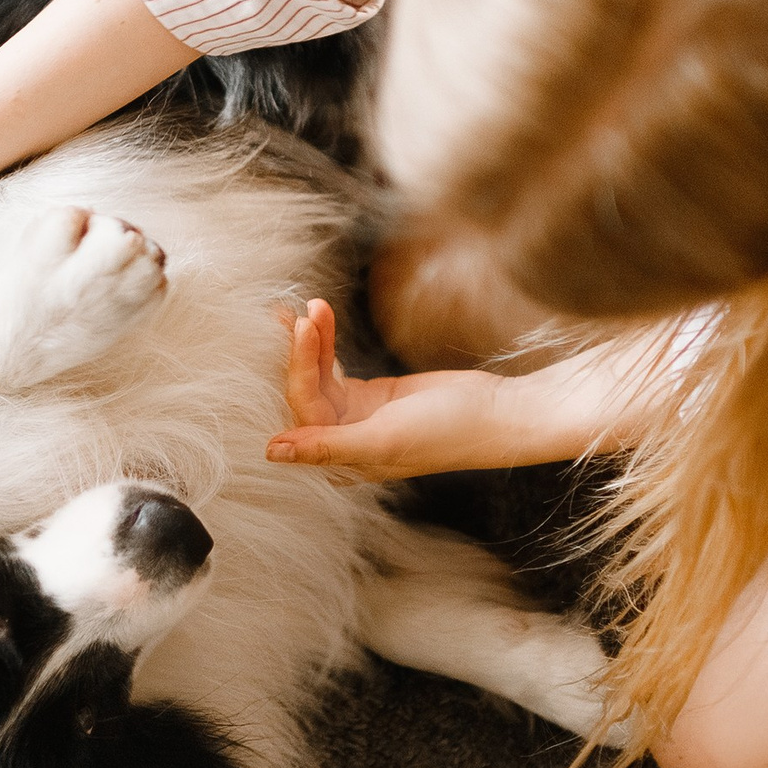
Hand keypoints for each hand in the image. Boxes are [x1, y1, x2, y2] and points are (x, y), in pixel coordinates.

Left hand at [265, 299, 530, 480]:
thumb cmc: (448, 433)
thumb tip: (272, 452)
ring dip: (312, 342)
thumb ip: (328, 446)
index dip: (299, 367)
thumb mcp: (384, 438)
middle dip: (299, 351)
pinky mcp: (369, 395)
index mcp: (340, 461)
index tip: (302, 327)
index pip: (303, 409)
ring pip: (316, 376)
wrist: (495, 413)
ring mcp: (354, 417)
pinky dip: (326, 343)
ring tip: (314, 305)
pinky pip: (334, 367)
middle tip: (301, 311)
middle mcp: (341, 442)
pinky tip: (321, 318)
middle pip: (304, 391)